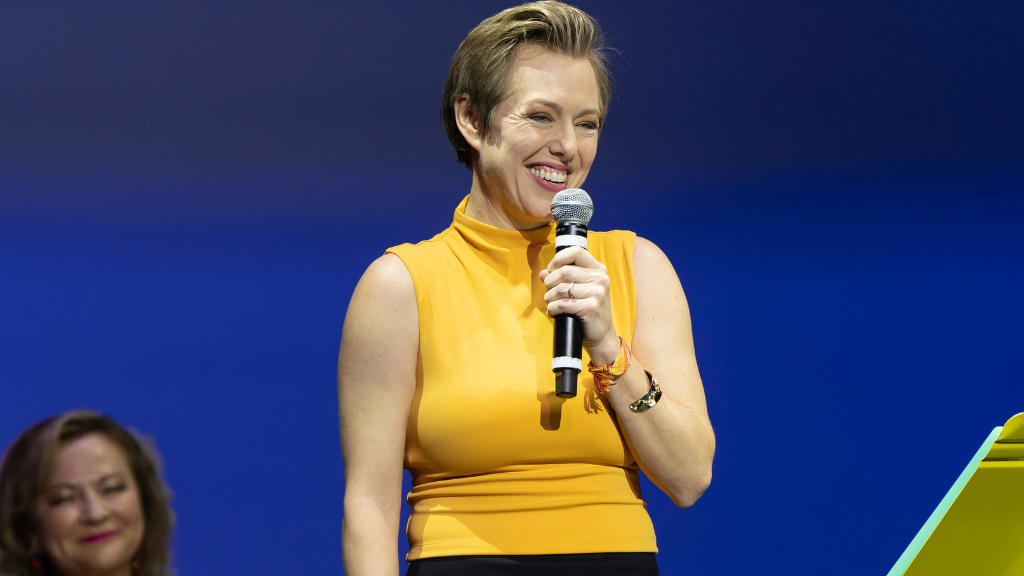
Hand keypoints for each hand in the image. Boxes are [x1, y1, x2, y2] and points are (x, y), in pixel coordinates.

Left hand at [539, 246, 619, 363]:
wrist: (602, 334)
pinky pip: (562, 304)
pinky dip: (552, 309)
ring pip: (560, 289)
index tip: (551, 269)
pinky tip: (553, 312)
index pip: (576, 252)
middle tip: (548, 293)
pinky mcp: (591, 307)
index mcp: (598, 270)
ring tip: (550, 304)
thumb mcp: (578, 290)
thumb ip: (561, 279)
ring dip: (549, 298)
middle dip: (549, 283)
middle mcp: (600, 279)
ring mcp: (597, 293)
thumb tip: (543, 273)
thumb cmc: (588, 310)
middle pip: (564, 271)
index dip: (559, 258)